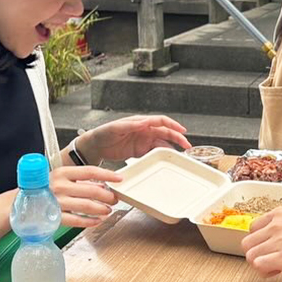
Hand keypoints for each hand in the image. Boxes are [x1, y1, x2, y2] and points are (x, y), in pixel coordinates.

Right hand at [49, 165, 122, 227]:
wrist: (18, 203)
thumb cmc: (42, 190)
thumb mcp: (60, 179)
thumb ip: (79, 180)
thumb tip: (102, 184)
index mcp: (62, 172)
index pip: (90, 171)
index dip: (107, 174)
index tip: (119, 178)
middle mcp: (59, 185)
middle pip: (92, 190)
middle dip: (108, 196)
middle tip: (114, 199)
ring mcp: (56, 201)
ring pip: (87, 206)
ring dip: (101, 209)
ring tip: (107, 210)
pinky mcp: (53, 217)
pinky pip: (76, 221)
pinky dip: (90, 222)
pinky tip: (97, 221)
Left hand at [76, 115, 190, 162]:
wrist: (95, 146)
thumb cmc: (104, 133)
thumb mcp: (116, 128)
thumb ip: (131, 125)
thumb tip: (145, 122)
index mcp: (140, 122)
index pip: (160, 121)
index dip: (173, 125)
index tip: (182, 131)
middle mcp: (144, 130)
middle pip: (165, 133)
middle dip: (177, 138)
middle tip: (187, 146)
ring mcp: (143, 141)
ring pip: (162, 144)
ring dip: (171, 148)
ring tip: (179, 156)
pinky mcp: (140, 151)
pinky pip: (154, 153)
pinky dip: (161, 156)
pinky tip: (166, 160)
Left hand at [241, 206, 281, 276]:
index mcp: (281, 212)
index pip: (254, 226)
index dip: (261, 240)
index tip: (269, 247)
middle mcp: (276, 224)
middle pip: (248, 242)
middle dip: (257, 253)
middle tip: (270, 259)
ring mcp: (277, 240)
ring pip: (250, 255)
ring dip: (261, 264)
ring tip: (275, 267)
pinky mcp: (281, 256)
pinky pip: (259, 266)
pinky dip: (266, 271)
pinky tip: (278, 271)